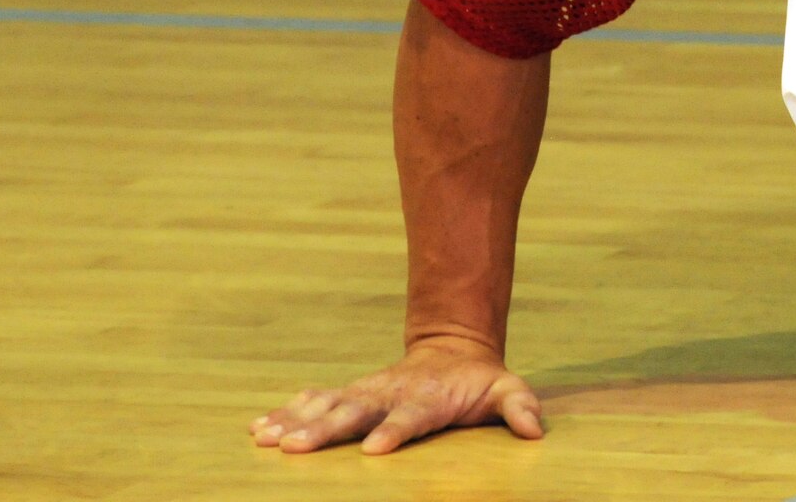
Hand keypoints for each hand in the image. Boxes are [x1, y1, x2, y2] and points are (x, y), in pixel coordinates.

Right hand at [248, 338, 543, 455]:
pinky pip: (316, 400)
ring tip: (264, 437)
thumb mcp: (506, 388)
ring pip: (328, 405)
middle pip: (356, 412)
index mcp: (427, 398)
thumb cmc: (479, 379)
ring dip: (296, 421)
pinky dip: (288, 411)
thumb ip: (519, 406)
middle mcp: (390, 393)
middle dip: (325, 429)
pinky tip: (260, 426)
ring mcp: (368, 391)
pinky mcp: (352, 393)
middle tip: (295, 448)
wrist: (452, 346)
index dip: (394, 431)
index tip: (372, 449)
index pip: (410, 416)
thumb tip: (535, 428)